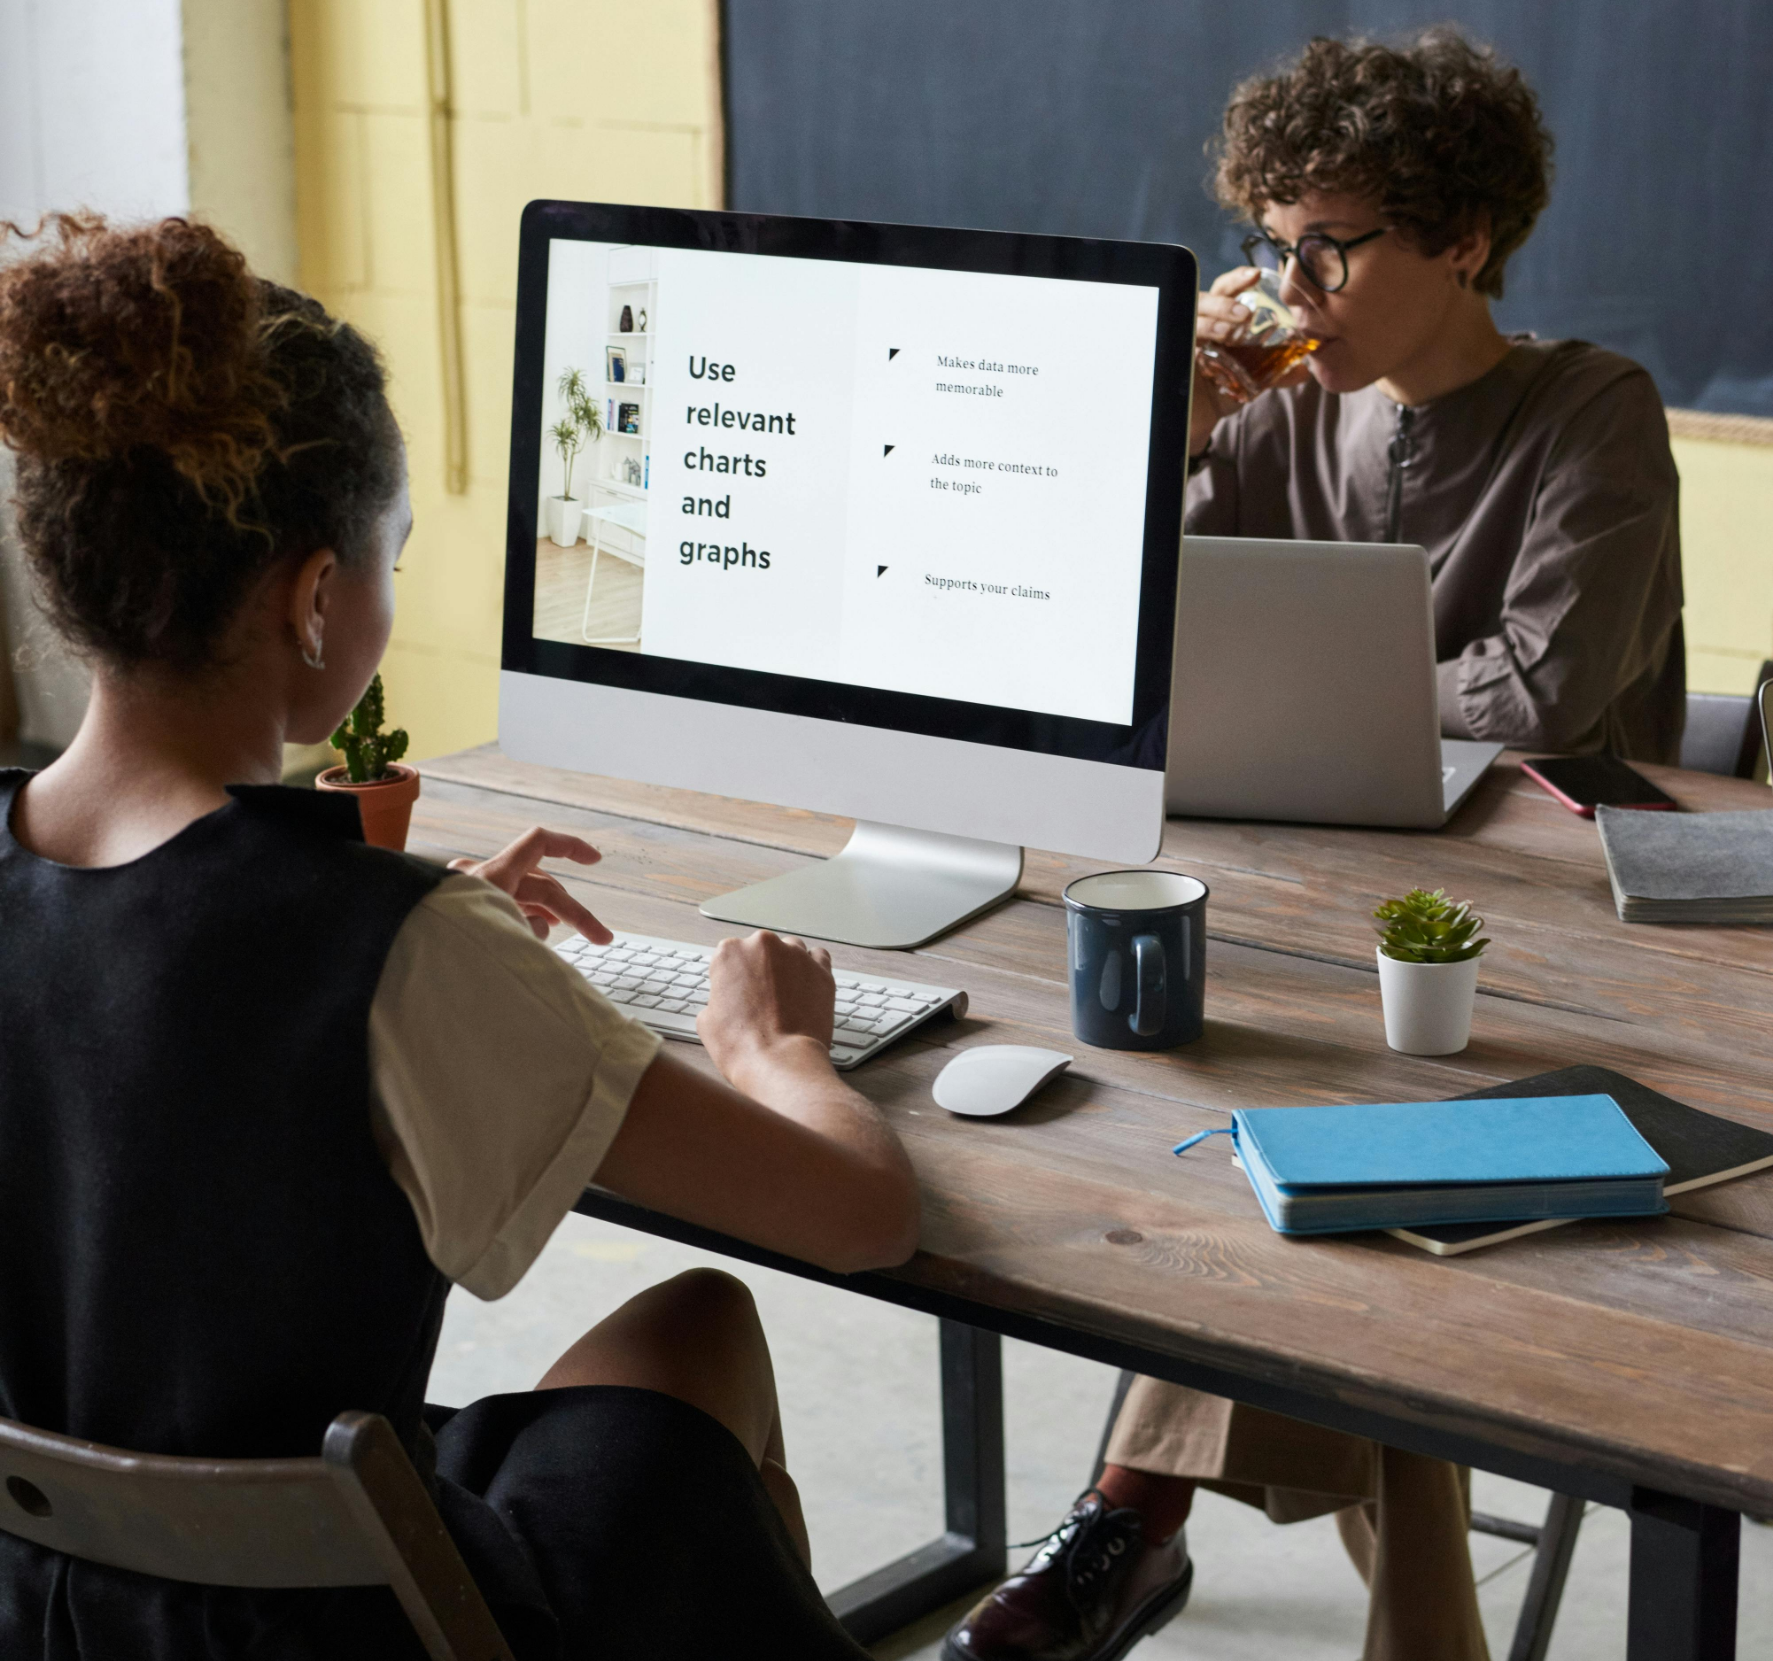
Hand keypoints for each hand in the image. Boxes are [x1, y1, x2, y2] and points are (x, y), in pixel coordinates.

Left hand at [448, 825, 611, 942]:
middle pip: (539, 884)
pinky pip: (497, 906)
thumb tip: (539, 927)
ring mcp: (463, 892)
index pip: (539, 844)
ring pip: (519, 896)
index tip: (595, 861)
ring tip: (566, 933)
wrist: (397, 963)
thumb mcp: (501, 939)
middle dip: (572, 910)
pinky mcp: (456, 909)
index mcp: (490, 876)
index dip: (571, 847)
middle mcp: (475, 877)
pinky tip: (529, 934)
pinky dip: (519, 917)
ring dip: (546, 914)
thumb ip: (530, 930)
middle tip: (600, 937)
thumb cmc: (443, 952)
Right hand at [698, 930, 836, 1086]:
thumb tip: (724, 1001)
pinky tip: (807, 987)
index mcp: (730, 952)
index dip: (734, 978)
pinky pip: (819, 959)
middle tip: (761, 999)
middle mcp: (763, 945)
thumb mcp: (706, 1021)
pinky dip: (813, 969)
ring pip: (791, 951)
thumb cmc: (742, 1046)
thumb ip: (715, 998)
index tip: (739, 992)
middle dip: (761, 970)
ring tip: (786, 996)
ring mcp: (795, 955)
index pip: (730, 956)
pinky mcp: (821, 970)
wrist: (780, 1062)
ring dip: (788, 967)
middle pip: (761, 950)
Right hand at [1189, 266, 1310, 454]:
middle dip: (1226, 296)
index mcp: (1220, 321)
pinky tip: (1209, 344)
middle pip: (1207, 296)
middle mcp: (1201, 325)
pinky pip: (1180, 340)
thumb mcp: (1252, 382)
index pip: (1227, 290)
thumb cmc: (1221, 394)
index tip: (1256, 274)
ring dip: (1215, 318)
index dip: (1238, 279)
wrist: (1197, 422)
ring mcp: (1185, 340)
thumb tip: (1307, 370)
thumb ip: (1276, 372)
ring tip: (1234, 328)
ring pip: (1194, 316)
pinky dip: (1195, 338)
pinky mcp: (1174, 356)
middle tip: (1246, 307)